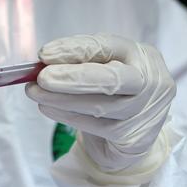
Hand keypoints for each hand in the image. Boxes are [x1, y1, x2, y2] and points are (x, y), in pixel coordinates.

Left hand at [26, 33, 175, 178]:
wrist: (137, 125)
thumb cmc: (116, 85)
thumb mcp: (104, 63)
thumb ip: (81, 59)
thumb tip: (46, 61)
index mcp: (142, 54)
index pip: (106, 47)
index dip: (73, 50)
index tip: (45, 54)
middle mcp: (151, 82)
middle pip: (110, 79)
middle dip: (71, 78)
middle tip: (42, 78)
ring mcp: (146, 112)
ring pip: (98, 106)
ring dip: (60, 99)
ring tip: (35, 92)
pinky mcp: (135, 139)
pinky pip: (94, 127)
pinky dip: (66, 116)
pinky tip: (48, 107)